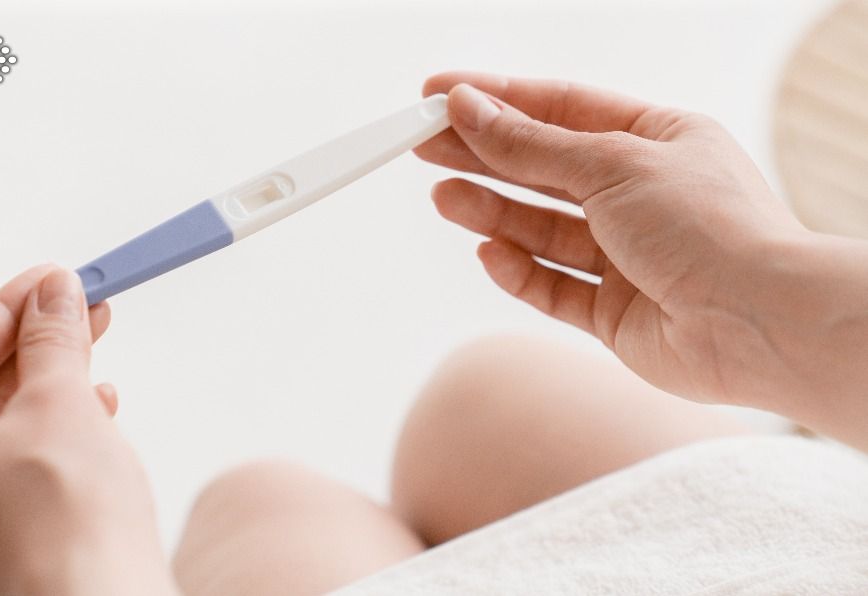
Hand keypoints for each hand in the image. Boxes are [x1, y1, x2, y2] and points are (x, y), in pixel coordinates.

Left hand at [0, 266, 176, 594]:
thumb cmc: (66, 523)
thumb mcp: (61, 403)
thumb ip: (54, 341)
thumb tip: (56, 294)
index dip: (13, 307)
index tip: (56, 279)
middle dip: (36, 350)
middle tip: (84, 310)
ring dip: (48, 395)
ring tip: (96, 361)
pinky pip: (10, 482)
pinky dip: (49, 445)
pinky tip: (94, 421)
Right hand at [418, 73, 867, 445]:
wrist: (760, 324)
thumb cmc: (710, 228)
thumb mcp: (611, 164)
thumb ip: (531, 145)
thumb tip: (470, 109)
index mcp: (657, 140)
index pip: (561, 109)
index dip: (498, 100)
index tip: (439, 94)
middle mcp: (641, 196)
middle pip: (544, 169)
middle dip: (483, 155)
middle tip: (423, 144)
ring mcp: (627, 257)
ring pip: (542, 230)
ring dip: (492, 213)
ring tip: (444, 197)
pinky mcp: (615, 313)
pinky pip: (554, 287)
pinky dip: (519, 271)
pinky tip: (489, 253)